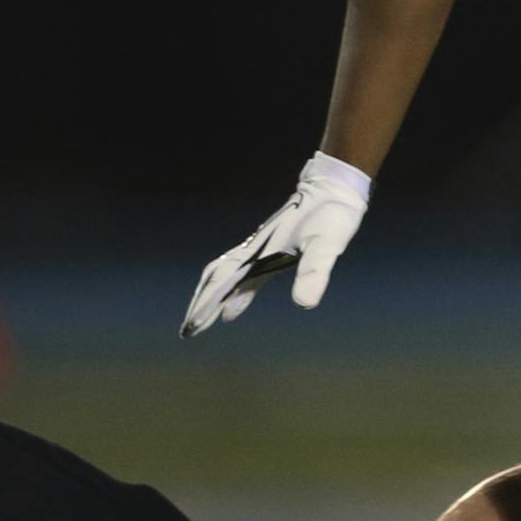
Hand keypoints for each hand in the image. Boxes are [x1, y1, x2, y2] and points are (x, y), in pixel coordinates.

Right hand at [180, 152, 370, 336]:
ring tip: (200, 322)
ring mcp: (259, 248)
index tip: (195, 326)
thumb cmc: (331, 215)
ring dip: (210, 298)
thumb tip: (304, 304)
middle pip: (216, 278)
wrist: (333, 188)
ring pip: (224, 275)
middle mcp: (253, 249)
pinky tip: (232, 310)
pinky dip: (231, 293)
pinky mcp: (268, 249)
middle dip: (200, 305)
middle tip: (187, 332)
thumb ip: (314, 272)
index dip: (208, 303)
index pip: (224, 280)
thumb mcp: (326, 245)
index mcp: (260, 251)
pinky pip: (241, 274)